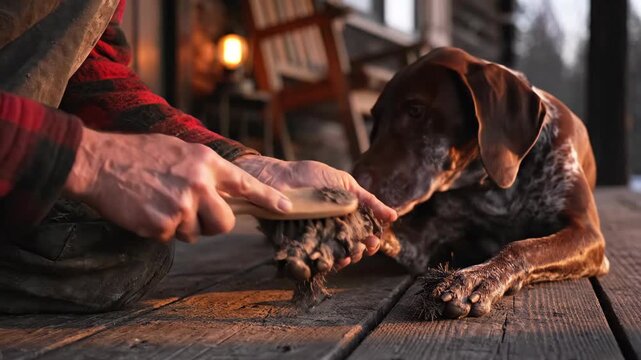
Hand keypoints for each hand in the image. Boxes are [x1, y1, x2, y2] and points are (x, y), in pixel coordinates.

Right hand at [63, 128, 291, 242]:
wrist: (99, 161)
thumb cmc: (139, 153)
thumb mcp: (180, 150)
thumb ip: (205, 170)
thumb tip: (224, 190)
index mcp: (206, 162)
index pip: (246, 185)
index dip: (268, 198)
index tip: (286, 207)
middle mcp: (199, 184)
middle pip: (225, 223)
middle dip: (214, 225)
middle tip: (196, 216)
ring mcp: (180, 206)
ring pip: (196, 233)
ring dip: (182, 226)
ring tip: (160, 202)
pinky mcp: (161, 224)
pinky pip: (172, 237)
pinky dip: (161, 229)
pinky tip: (147, 209)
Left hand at [233, 155, 397, 267]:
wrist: (279, 175)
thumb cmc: (312, 176)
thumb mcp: (345, 184)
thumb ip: (368, 200)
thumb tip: (392, 216)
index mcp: (344, 219)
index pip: (361, 237)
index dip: (369, 242)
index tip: (374, 242)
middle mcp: (330, 233)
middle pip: (348, 250)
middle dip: (358, 252)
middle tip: (362, 248)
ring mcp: (312, 240)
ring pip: (330, 258)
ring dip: (341, 260)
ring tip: (346, 256)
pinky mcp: (293, 245)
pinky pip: (305, 261)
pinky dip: (314, 265)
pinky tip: (323, 262)